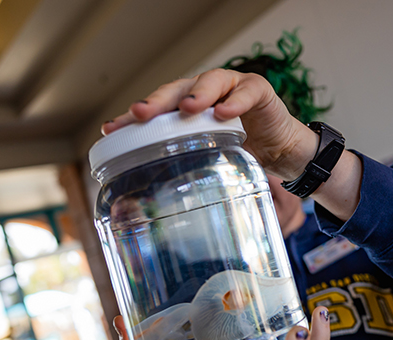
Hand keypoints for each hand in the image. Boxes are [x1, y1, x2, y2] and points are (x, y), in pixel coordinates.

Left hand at [101, 69, 362, 221]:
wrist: (282, 152)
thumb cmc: (240, 155)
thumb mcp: (207, 162)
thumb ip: (183, 167)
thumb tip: (142, 205)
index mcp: (186, 110)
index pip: (156, 110)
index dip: (132, 118)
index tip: (109, 129)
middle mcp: (204, 93)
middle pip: (176, 90)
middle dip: (157, 102)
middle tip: (140, 114)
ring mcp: (231, 88)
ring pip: (210, 82)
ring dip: (197, 94)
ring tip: (186, 108)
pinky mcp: (258, 90)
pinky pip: (246, 93)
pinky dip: (236, 102)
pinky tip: (225, 113)